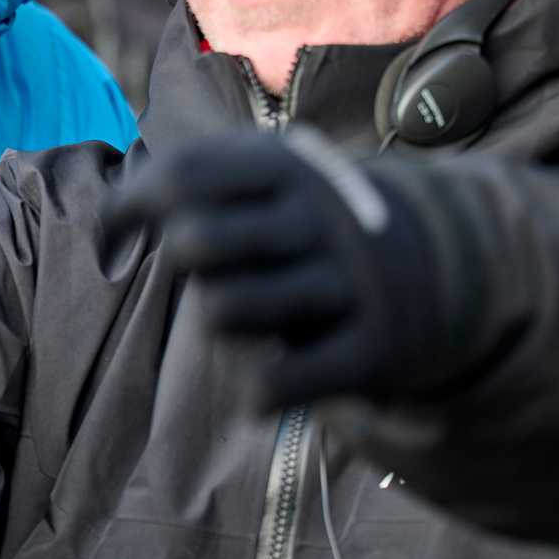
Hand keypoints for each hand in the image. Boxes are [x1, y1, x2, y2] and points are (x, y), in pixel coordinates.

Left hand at [106, 128, 456, 408]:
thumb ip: (197, 180)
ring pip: (224, 313)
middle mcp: (322, 217)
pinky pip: (275, 382)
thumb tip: (104, 223)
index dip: (126, 208)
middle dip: (182, 266)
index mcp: (290, 166)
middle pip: (195, 243)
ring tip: (252, 316)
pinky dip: (254, 392)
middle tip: (210, 273)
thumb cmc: (317, 224)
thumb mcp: (274, 178)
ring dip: (221, 324)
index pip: (181, 175)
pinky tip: (264, 384)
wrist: (455, 264)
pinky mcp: (372, 350)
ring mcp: (350, 283)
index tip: (112, 239)